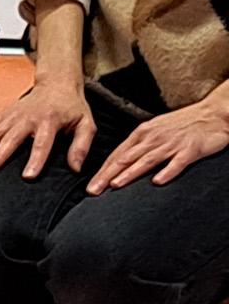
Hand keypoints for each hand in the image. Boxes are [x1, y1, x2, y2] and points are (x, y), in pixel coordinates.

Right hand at [0, 76, 94, 176]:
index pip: (42, 143)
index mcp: (50, 120)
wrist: (56, 84)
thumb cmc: (71, 108)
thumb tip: (75, 168)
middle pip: (12, 137)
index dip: (36, 160)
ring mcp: (12, 116)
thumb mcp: (85, 124)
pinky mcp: (2, 115)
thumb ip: (82, 145)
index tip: (28, 176)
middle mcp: (28, 117)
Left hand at [86, 96, 228, 193]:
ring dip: (130, 173)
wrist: (214, 113)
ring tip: (116, 185)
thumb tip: (116, 167)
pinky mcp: (191, 149)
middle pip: (127, 158)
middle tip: (93, 190)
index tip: (90, 186)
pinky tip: (158, 181)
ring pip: (147, 160)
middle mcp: (154, 138)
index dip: (102, 171)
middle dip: (108, 175)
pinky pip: (178, 162)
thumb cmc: (182, 125)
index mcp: (143, 134)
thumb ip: (137, 148)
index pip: (118, 155)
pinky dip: (168, 171)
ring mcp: (173, 143)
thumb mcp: (154, 131)